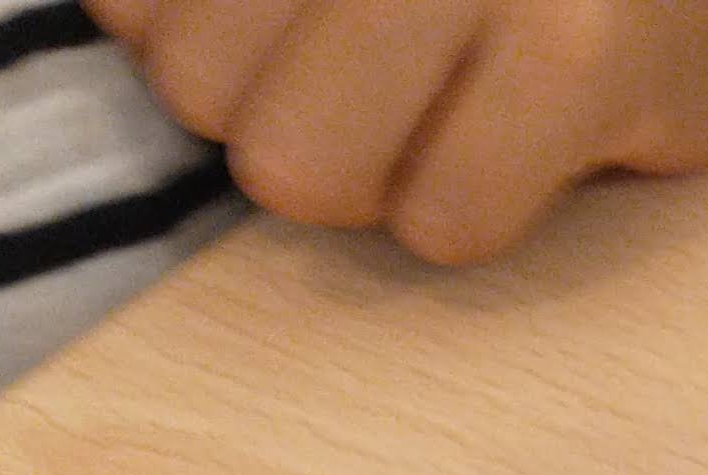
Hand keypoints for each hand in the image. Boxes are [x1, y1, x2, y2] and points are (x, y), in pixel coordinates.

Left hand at [85, 0, 707, 264]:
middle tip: (379, 82)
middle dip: (275, 114)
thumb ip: (244, 0)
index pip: (134, 9)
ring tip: (445, 119)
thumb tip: (125, 33)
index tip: (293, 34)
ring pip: (299, 165)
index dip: (190, 42)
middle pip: (197, 86)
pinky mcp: (581, 58)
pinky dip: (472, 211)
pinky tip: (528, 145)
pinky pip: (440, 219)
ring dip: (366, 177)